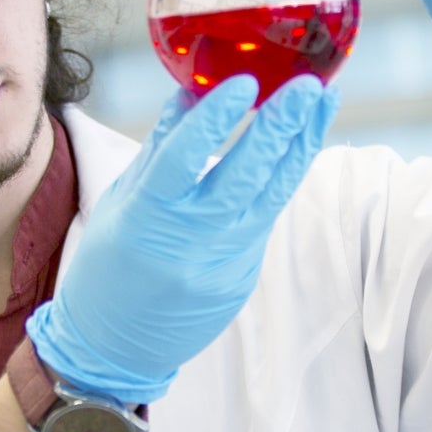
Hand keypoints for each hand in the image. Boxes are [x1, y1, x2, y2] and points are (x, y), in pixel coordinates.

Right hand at [26, 74, 336, 405]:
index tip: (246, 82)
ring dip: (301, 145)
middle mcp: (191, 242)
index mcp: (146, 218)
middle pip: (245, 176)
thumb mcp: (120, 202)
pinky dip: (283, 178)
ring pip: (273, 196)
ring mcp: (223, 263)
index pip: (184, 160)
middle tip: (309, 84)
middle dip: (282, 125)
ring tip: (324, 102)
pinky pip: (266, 218)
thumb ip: (159, 149)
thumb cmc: (106, 268)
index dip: (216, 120)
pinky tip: (299, 143)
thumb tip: (192, 93)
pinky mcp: (244, 277)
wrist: (114, 349)